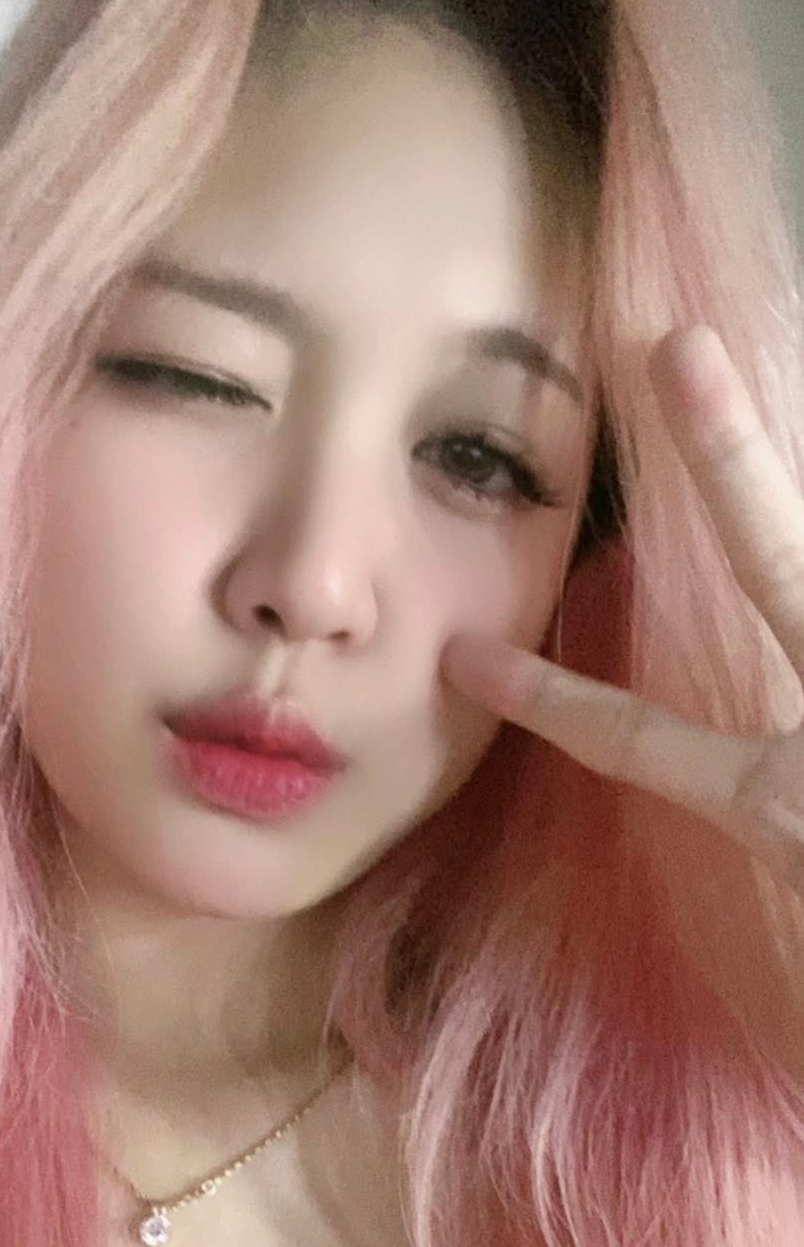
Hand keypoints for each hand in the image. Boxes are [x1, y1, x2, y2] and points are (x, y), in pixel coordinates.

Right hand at [439, 325, 803, 890]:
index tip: (474, 658)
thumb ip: (794, 899)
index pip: (641, 741)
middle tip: (679, 347)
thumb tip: (779, 831)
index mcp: (787, 805)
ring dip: (795, 504)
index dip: (553, 698)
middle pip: (780, 560)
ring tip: (745, 399)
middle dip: (723, 454)